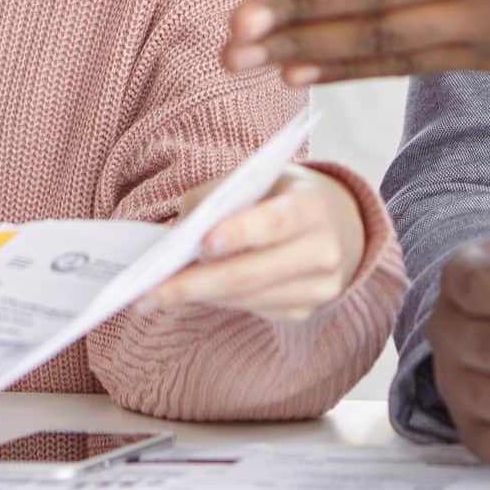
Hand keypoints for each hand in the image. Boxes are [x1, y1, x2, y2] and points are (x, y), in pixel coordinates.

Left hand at [138, 165, 368, 321]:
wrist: (342, 224)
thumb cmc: (286, 195)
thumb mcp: (260, 178)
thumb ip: (220, 197)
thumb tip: (177, 236)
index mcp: (313, 206)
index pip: (275, 221)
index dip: (240, 233)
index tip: (202, 243)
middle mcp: (323, 251)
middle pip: (251, 273)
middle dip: (194, 284)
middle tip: (148, 293)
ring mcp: (318, 288)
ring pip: (247, 298)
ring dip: (198, 297)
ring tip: (153, 297)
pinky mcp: (306, 311)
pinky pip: (253, 309)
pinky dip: (218, 300)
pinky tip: (190, 295)